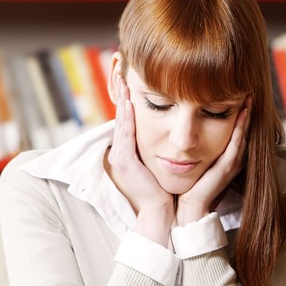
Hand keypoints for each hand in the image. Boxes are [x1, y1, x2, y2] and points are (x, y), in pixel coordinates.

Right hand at [106, 91, 174, 243]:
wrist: (161, 211)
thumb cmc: (163, 189)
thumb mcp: (157, 164)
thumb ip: (157, 148)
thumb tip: (165, 132)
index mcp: (127, 153)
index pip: (127, 122)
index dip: (127, 102)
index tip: (129, 84)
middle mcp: (120, 152)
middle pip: (121, 118)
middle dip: (121, 96)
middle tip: (122, 75)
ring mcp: (120, 156)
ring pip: (121, 123)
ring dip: (122, 101)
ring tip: (124, 83)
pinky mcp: (124, 161)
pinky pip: (125, 134)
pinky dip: (127, 117)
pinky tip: (129, 103)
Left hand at [175, 96, 251, 226]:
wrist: (189, 207)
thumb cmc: (188, 184)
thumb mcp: (194, 159)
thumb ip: (196, 146)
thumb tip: (185, 128)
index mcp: (224, 156)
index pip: (235, 131)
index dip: (239, 114)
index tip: (239, 95)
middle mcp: (232, 158)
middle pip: (242, 130)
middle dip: (246, 111)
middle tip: (248, 92)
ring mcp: (232, 163)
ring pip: (242, 135)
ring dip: (246, 117)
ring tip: (248, 99)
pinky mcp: (227, 167)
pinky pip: (236, 144)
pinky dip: (241, 129)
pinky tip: (242, 116)